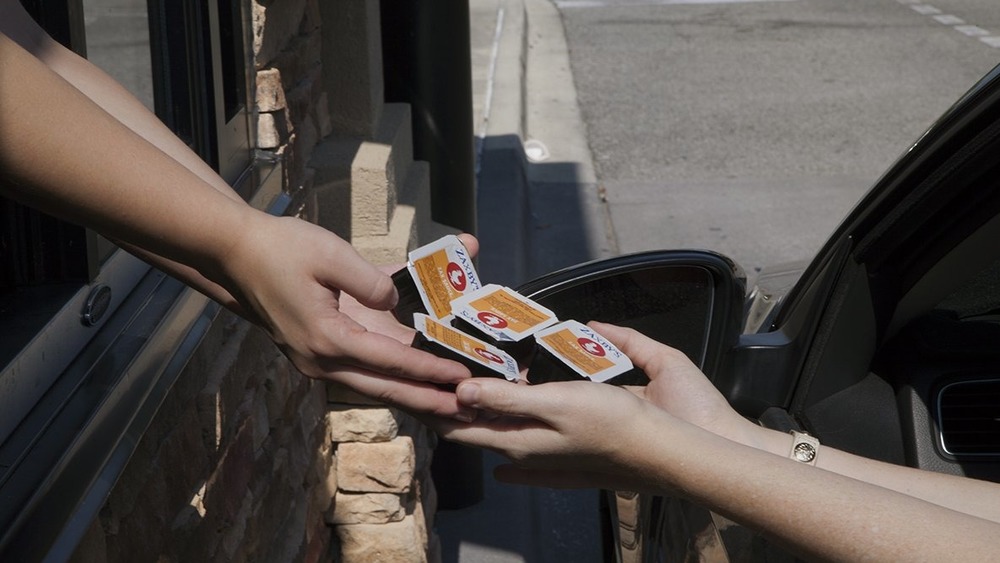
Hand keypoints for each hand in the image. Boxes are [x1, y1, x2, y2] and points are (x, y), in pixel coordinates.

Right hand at [220, 213, 477, 419]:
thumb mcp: (331, 254)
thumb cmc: (282, 249)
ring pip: (375, 384)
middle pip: (385, 387)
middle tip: (465, 408)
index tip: (460, 376)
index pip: (390, 361)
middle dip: (427, 399)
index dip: (428, 369)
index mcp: (327, 339)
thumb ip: (371, 281)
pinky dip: (392, 375)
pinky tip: (418, 379)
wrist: (236, 255)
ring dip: (411, 392)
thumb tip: (396, 301)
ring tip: (448, 403)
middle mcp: (323, 360)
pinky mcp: (320, 352)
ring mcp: (319, 361)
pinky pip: (363, 370)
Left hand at [433, 321, 756, 489]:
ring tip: (467, 380)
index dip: (431, 407)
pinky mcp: (566, 453)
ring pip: (500, 429)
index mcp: (516, 443)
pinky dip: (509, 418)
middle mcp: (525, 453)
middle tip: (433, 376)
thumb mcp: (555, 404)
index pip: (458, 427)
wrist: (663, 453)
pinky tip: (506, 417)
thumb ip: (506, 398)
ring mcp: (546, 456)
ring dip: (482, 407)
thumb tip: (459, 391)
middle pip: (476, 429)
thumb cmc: (612, 426)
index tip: (408, 386)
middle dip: (452, 406)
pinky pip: (524, 436)